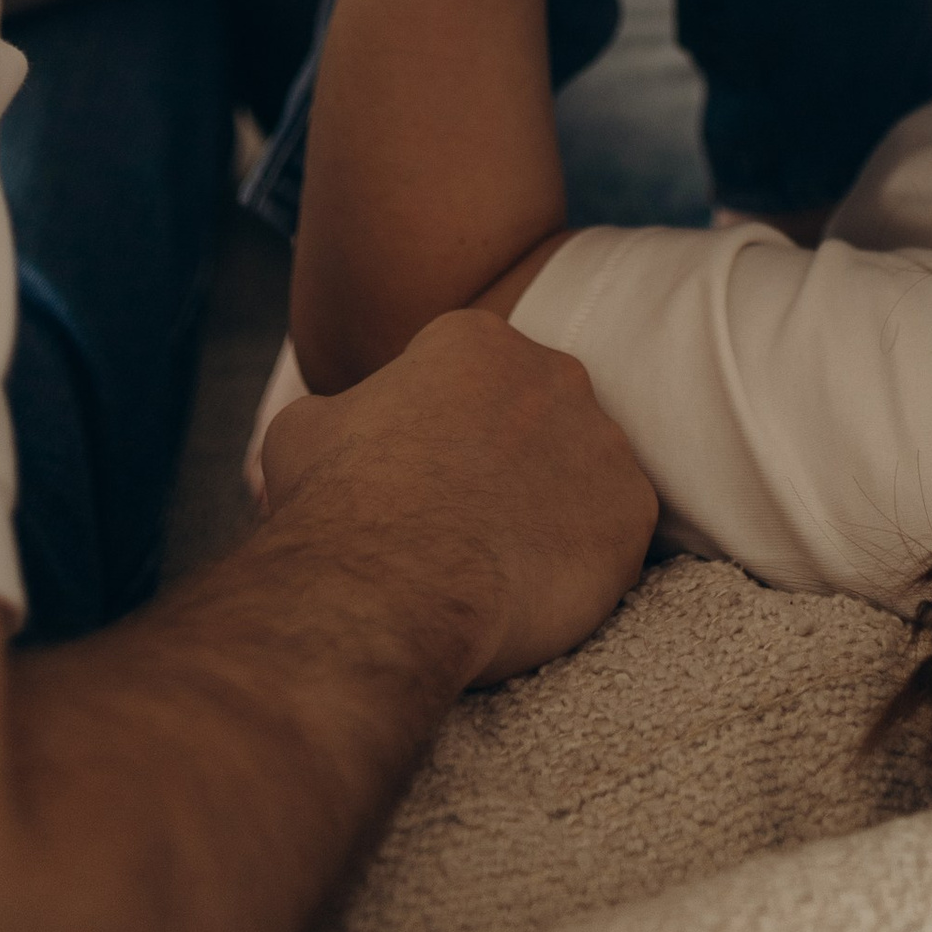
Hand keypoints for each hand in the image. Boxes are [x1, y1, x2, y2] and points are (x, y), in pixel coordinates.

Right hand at [260, 309, 657, 684]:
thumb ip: (335, 416)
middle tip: (464, 522)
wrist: (391, 582)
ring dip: (548, 511)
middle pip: (535, 416)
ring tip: (498, 564)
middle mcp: (552, 373)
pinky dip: (582, 564)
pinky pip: (613, 536)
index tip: (421, 477)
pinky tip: (534, 591)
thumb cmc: (339, 503)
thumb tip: (331, 430)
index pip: (471, 376)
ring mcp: (601, 441)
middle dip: (506, 462)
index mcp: (475, 339)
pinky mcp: (630, 514)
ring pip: (579, 475)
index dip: (443, 432)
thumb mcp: (301, 431)